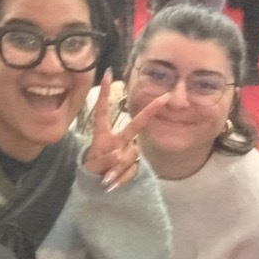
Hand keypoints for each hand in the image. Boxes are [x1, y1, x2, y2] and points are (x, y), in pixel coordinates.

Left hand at [81, 72, 169, 190]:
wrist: (97, 184)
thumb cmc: (93, 168)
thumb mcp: (93, 164)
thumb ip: (105, 160)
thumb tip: (118, 155)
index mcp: (103, 134)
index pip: (103, 110)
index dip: (104, 93)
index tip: (107, 73)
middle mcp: (119, 139)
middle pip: (135, 125)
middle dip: (149, 112)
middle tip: (164, 98)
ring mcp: (128, 152)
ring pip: (130, 155)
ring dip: (117, 169)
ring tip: (105, 179)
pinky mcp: (135, 165)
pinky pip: (133, 170)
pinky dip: (122, 179)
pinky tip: (112, 185)